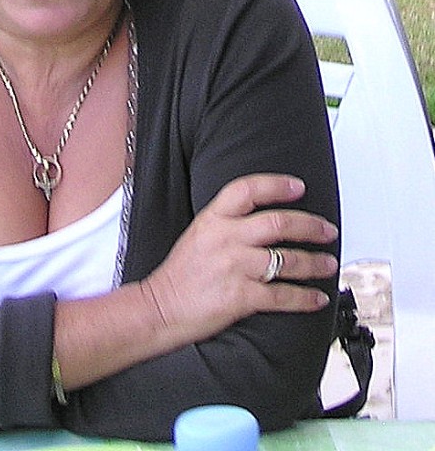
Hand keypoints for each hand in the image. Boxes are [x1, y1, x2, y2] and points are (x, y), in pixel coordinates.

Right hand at [144, 173, 337, 343]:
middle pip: (278, 223)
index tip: (299, 187)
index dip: (276, 186)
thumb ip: (227, 222)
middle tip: (327, 230)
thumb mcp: (199, 233)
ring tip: (329, 264)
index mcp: (213, 218)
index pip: (248, 190)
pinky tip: (317, 297)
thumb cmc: (181, 273)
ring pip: (287, 260)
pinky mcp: (241, 296)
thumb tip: (262, 219)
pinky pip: (283, 295)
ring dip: (314, 262)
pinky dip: (305, 298)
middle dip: (310, 226)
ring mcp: (235, 267)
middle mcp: (226, 238)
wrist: (162, 306)